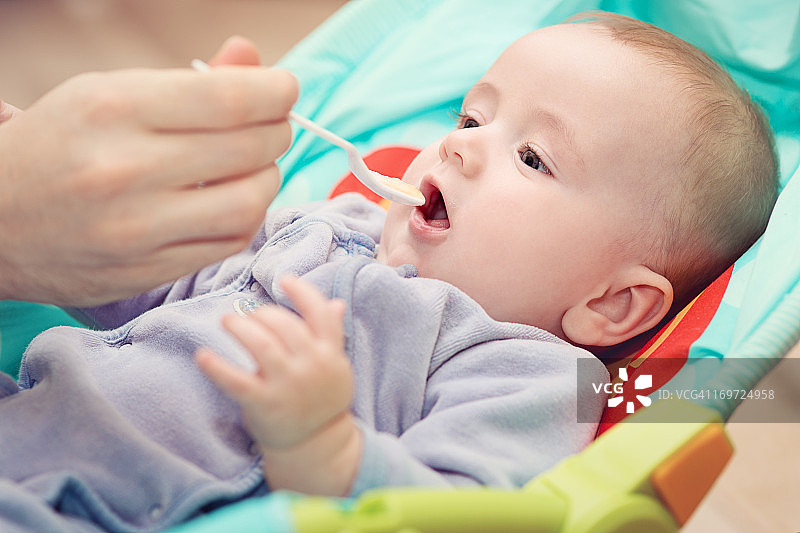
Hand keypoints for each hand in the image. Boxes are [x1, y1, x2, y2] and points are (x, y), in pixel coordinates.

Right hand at [0, 37, 297, 305]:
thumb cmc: (59, 146)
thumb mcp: (107, 94)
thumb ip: (188, 81)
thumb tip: (253, 59)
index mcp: (113, 108)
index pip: (231, 97)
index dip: (276, 90)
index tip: (284, 88)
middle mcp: (124, 169)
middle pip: (250, 147)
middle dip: (277, 131)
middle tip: (272, 126)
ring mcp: (136, 228)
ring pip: (249, 202)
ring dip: (268, 178)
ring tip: (253, 165)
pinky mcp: (146, 270)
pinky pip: (229, 242)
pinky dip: (246, 216)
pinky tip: (232, 200)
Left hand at [196, 276, 359, 494]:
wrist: (316, 443)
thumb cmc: (321, 397)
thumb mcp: (335, 365)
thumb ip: (332, 334)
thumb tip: (336, 302)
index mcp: (331, 353)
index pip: (319, 312)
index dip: (301, 292)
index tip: (284, 280)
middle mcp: (311, 366)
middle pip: (284, 325)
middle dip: (262, 314)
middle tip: (248, 314)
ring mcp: (288, 385)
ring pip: (261, 344)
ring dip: (240, 327)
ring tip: (228, 322)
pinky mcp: (264, 403)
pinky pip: (235, 381)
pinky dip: (216, 367)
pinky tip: (202, 356)